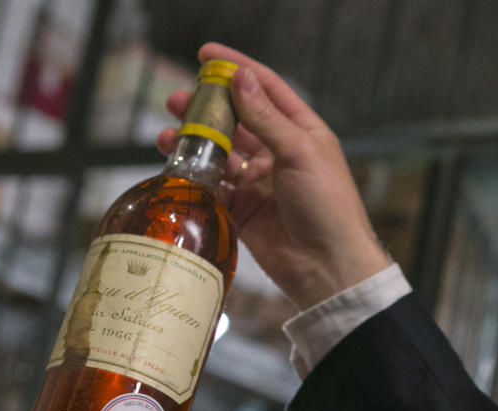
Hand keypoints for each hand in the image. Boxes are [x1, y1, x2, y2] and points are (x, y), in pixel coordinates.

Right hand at [158, 43, 391, 309]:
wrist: (328, 268)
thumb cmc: (328, 207)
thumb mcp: (300, 153)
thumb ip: (266, 118)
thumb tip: (242, 79)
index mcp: (301, 132)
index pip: (265, 89)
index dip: (236, 69)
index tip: (205, 55)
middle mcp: (279, 154)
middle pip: (237, 120)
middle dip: (207, 109)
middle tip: (176, 100)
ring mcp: (261, 183)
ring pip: (221, 154)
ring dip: (196, 143)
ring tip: (168, 135)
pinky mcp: (245, 211)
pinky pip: (216, 189)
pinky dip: (197, 177)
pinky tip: (179, 167)